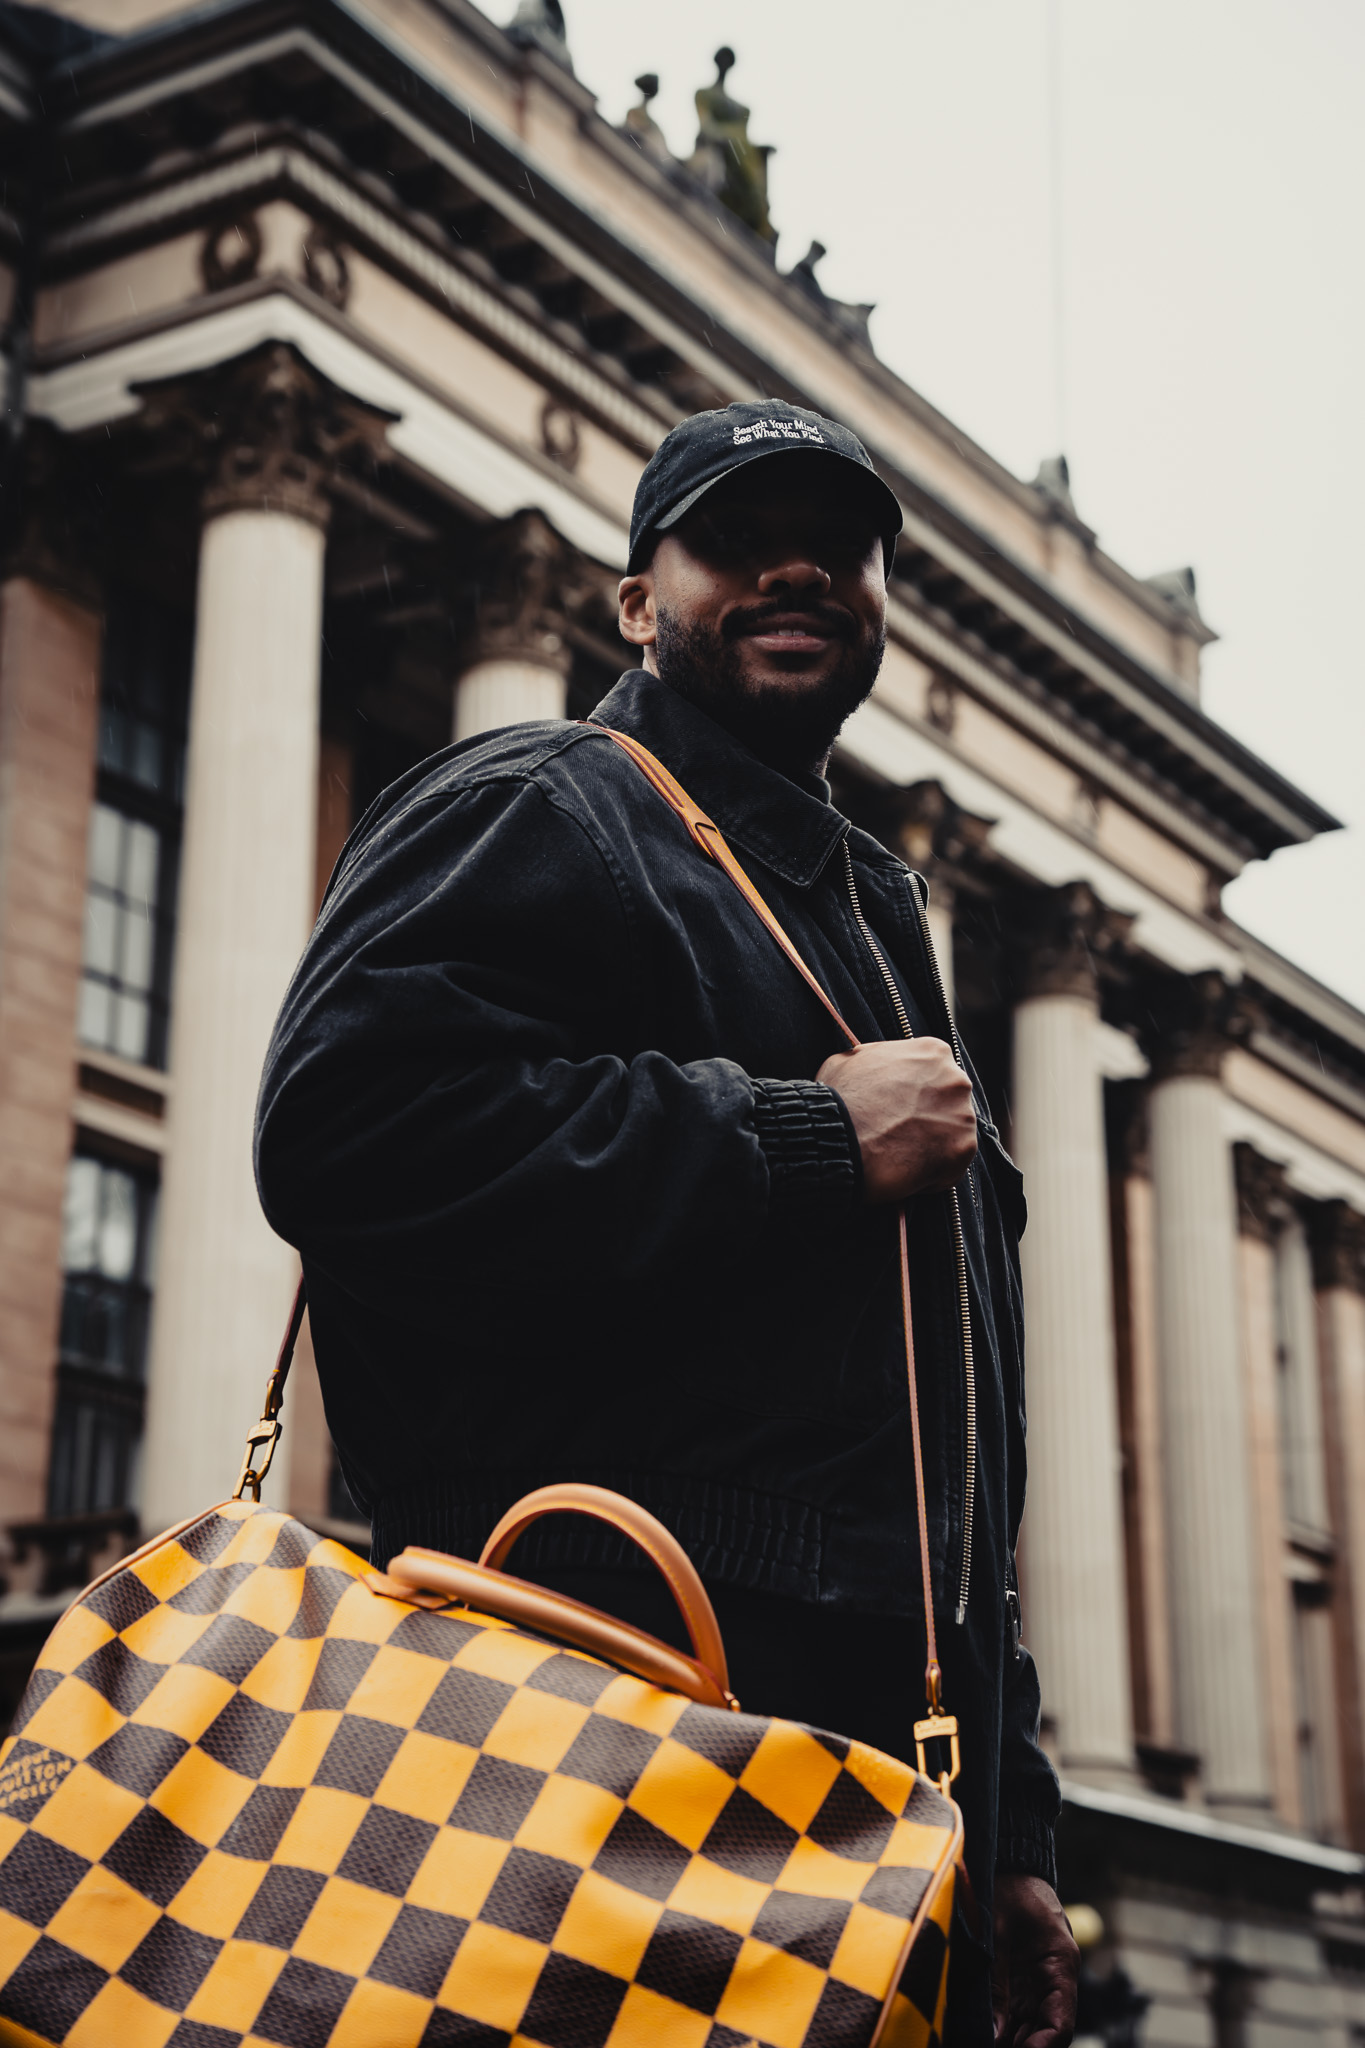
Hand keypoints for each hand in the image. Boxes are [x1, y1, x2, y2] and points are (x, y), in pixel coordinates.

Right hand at [816, 1038, 975, 1201]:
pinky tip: (905, 1172)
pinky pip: (951, 1164)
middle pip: (948, 1102)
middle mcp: (956, 1079)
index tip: (900, 1108)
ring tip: (899, 1155)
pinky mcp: (963, 1150)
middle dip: (929, 1117)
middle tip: (901, 1133)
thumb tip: (880, 1070)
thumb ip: (878, 1061)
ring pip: (952, 1134)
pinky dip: (932, 1171)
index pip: (933, 1073)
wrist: (837, 1139)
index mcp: (933, 1053)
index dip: (914, 1093)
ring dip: (932, 1145)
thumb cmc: (839, 1099)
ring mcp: (963, 1115)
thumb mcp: (852, 1060)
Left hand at [991, 1874, 1078, 2047]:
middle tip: (986, 2045)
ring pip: (1032, 2026)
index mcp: (1060, 1963)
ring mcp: (1040, 1981)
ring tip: (981, 2039)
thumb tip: (993, 2032)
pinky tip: (985, 2032)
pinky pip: (1018, 2013)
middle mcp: (1055, 1978)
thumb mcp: (998, 1930)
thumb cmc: (1009, 1888)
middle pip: (1046, 2031)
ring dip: (1013, 2039)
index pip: (1061, 2023)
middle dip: (1024, 2046)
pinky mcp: (1024, 1979)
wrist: (1012, 1864)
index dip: (1043, 2047)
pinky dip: (1004, 2027)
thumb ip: (997, 1981)